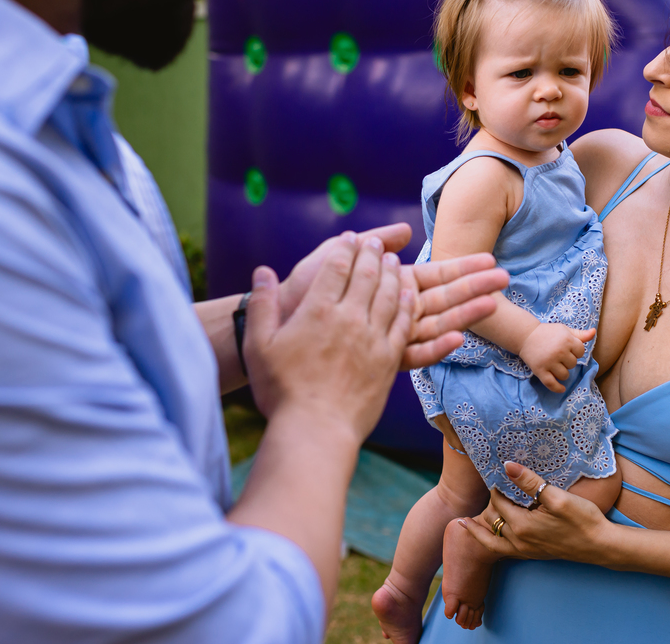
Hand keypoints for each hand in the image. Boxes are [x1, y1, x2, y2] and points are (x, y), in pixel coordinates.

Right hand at [244, 234, 412, 440]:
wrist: (314, 430)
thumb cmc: (281, 391)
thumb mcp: (259, 345)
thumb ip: (261, 305)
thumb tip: (263, 272)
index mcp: (318, 311)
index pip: (336, 267)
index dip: (345, 249)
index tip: (350, 238)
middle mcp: (349, 319)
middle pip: (368, 276)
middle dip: (373, 254)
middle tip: (375, 243)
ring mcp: (372, 340)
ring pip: (390, 295)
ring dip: (393, 274)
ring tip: (395, 261)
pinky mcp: (388, 361)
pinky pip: (403, 324)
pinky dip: (407, 304)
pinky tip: (410, 296)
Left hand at [276, 223, 507, 369]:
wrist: (270, 324)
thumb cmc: (300, 291)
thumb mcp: (336, 257)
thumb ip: (373, 243)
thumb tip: (405, 230)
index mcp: (383, 287)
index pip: (430, 275)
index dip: (459, 266)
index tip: (488, 258)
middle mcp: (388, 313)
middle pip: (439, 298)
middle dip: (471, 286)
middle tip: (505, 277)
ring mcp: (383, 336)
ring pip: (432, 324)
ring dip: (464, 313)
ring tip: (494, 303)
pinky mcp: (374, 357)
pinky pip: (411, 352)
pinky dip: (434, 348)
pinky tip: (458, 340)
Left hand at [458, 461, 613, 564]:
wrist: (601, 546)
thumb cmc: (583, 520)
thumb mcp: (557, 497)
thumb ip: (530, 482)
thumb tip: (507, 466)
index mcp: (522, 526)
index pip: (498, 502)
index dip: (496, 486)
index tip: (494, 472)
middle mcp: (519, 541)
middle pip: (491, 520)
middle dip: (487, 505)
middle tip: (483, 491)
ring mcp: (525, 551)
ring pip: (491, 541)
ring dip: (479, 529)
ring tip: (463, 522)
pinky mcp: (532, 554)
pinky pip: (502, 550)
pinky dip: (490, 542)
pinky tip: (491, 535)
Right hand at [518, 324, 595, 390]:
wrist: (525, 335)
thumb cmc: (547, 332)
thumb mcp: (564, 330)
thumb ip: (580, 334)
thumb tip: (594, 333)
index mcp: (567, 340)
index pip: (581, 352)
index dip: (576, 351)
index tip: (568, 349)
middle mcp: (559, 351)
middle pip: (573, 364)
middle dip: (568, 361)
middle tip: (558, 356)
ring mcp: (549, 362)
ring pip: (565, 375)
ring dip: (562, 373)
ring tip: (556, 366)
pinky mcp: (540, 370)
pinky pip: (551, 383)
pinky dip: (557, 388)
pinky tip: (561, 388)